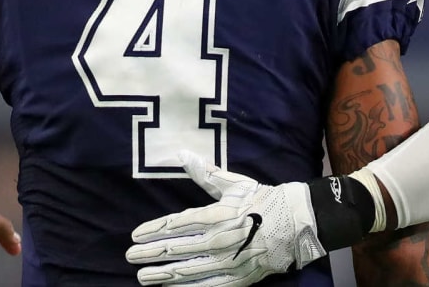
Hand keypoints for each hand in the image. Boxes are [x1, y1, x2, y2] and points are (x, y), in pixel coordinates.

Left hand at [126, 151, 325, 285]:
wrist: (297, 222)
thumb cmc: (263, 199)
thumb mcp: (235, 183)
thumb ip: (206, 173)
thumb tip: (183, 155)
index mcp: (218, 214)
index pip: (178, 224)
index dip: (154, 230)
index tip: (135, 234)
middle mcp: (220, 240)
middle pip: (178, 249)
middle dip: (151, 253)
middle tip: (130, 256)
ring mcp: (229, 261)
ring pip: (189, 270)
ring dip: (162, 274)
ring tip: (142, 276)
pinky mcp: (239, 277)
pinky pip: (208, 286)